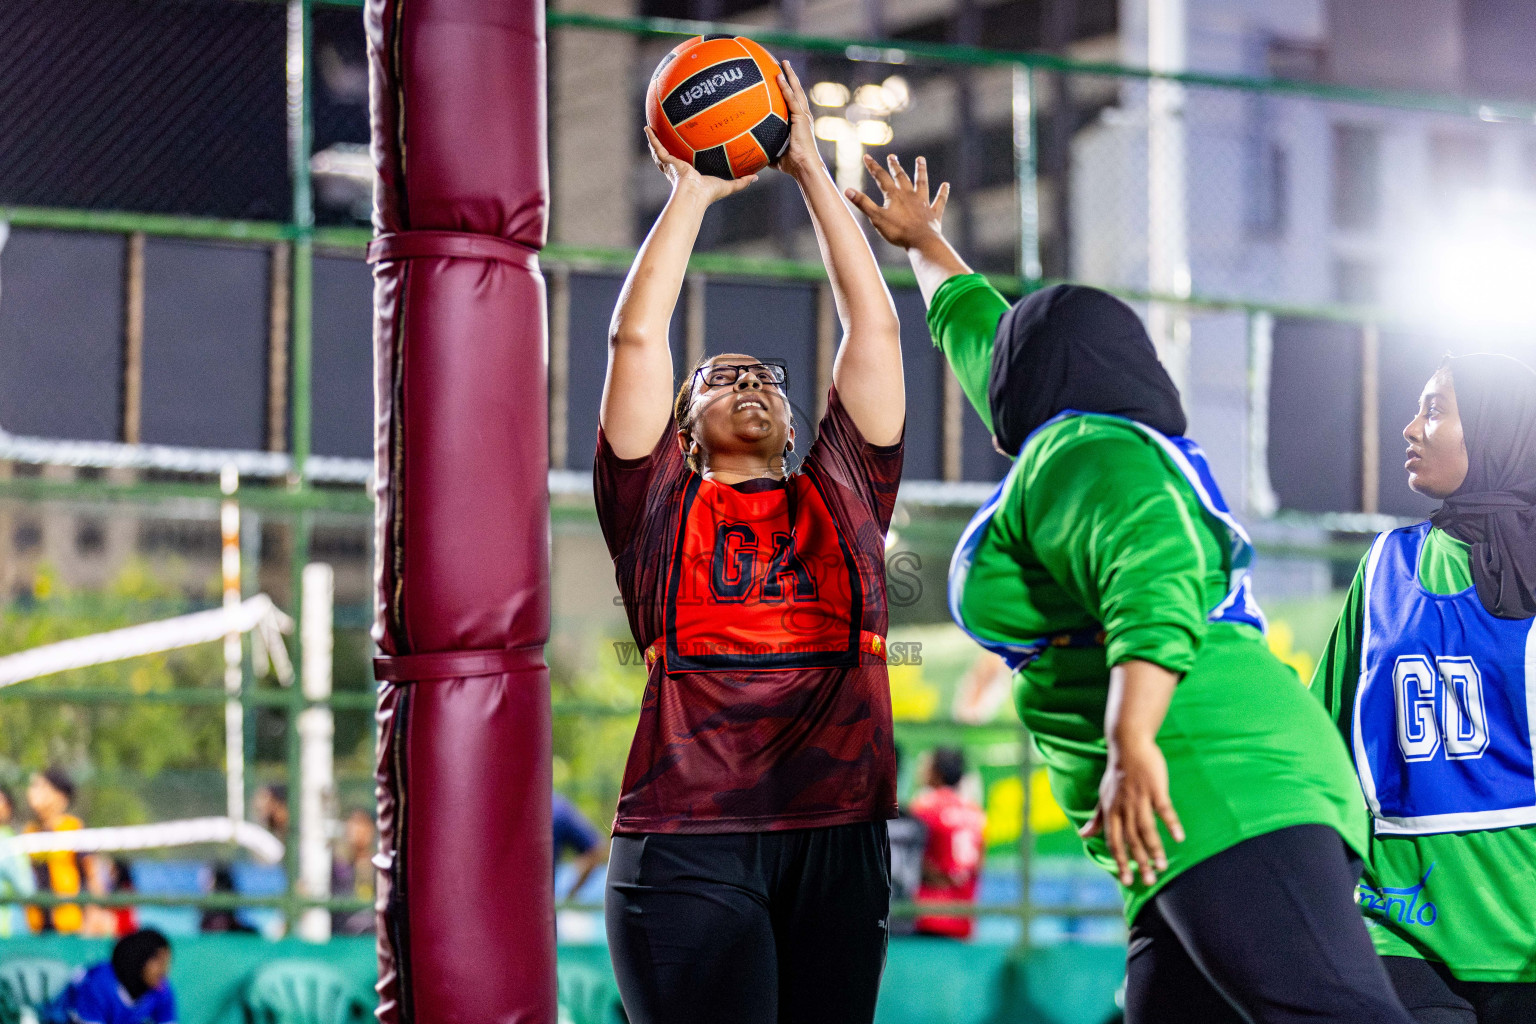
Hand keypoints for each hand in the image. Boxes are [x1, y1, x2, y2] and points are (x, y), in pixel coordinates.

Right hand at [643, 125, 756, 203]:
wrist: (694, 195)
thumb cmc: (708, 194)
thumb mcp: (728, 185)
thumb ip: (742, 181)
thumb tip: (757, 177)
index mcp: (690, 174)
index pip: (686, 164)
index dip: (684, 158)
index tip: (685, 151)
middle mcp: (678, 169)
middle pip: (671, 156)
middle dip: (667, 148)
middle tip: (665, 137)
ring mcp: (671, 165)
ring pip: (661, 151)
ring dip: (655, 141)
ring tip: (651, 129)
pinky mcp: (667, 161)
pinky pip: (658, 146)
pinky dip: (651, 138)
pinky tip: (646, 127)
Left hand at [772, 60, 822, 181]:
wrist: (804, 168)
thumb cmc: (794, 166)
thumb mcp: (778, 158)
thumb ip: (770, 154)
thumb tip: (757, 157)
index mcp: (799, 124)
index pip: (793, 103)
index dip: (788, 90)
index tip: (781, 79)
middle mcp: (803, 117)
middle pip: (796, 92)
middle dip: (791, 77)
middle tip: (784, 64)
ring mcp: (803, 116)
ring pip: (796, 91)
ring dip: (790, 76)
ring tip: (784, 63)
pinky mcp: (802, 118)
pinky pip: (792, 99)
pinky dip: (786, 87)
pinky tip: (779, 77)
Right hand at [845, 153, 950, 249]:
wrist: (921, 241)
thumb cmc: (898, 231)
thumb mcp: (876, 218)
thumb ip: (863, 203)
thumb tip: (847, 190)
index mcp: (894, 196)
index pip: (881, 177)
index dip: (873, 167)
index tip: (867, 157)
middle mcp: (909, 195)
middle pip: (901, 177)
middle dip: (895, 166)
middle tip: (892, 156)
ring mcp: (923, 203)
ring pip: (922, 183)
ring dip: (921, 171)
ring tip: (921, 159)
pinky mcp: (933, 213)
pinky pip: (939, 201)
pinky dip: (943, 193)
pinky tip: (946, 185)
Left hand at [1079, 735, 1184, 886]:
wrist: (1128, 744)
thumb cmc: (1117, 773)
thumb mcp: (1103, 796)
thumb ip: (1097, 818)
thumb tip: (1083, 835)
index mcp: (1111, 811)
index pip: (1113, 841)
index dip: (1119, 861)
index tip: (1126, 880)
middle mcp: (1123, 807)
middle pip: (1131, 840)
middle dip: (1139, 863)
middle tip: (1149, 882)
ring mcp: (1139, 798)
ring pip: (1146, 829)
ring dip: (1155, 849)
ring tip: (1162, 867)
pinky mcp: (1155, 788)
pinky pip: (1164, 809)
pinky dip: (1171, 824)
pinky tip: (1178, 837)